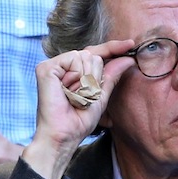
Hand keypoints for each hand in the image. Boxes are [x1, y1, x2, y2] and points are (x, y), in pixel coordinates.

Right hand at [21, 40, 134, 178]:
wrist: (65, 135)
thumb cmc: (79, 120)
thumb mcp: (101, 95)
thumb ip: (111, 75)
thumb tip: (128, 58)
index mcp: (74, 71)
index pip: (96, 54)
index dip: (113, 48)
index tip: (131, 43)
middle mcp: (63, 65)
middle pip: (94, 55)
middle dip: (95, 78)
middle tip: (83, 97)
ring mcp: (53, 65)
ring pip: (86, 56)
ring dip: (86, 82)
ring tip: (74, 97)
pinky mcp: (46, 67)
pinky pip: (74, 59)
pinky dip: (76, 78)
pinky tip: (67, 91)